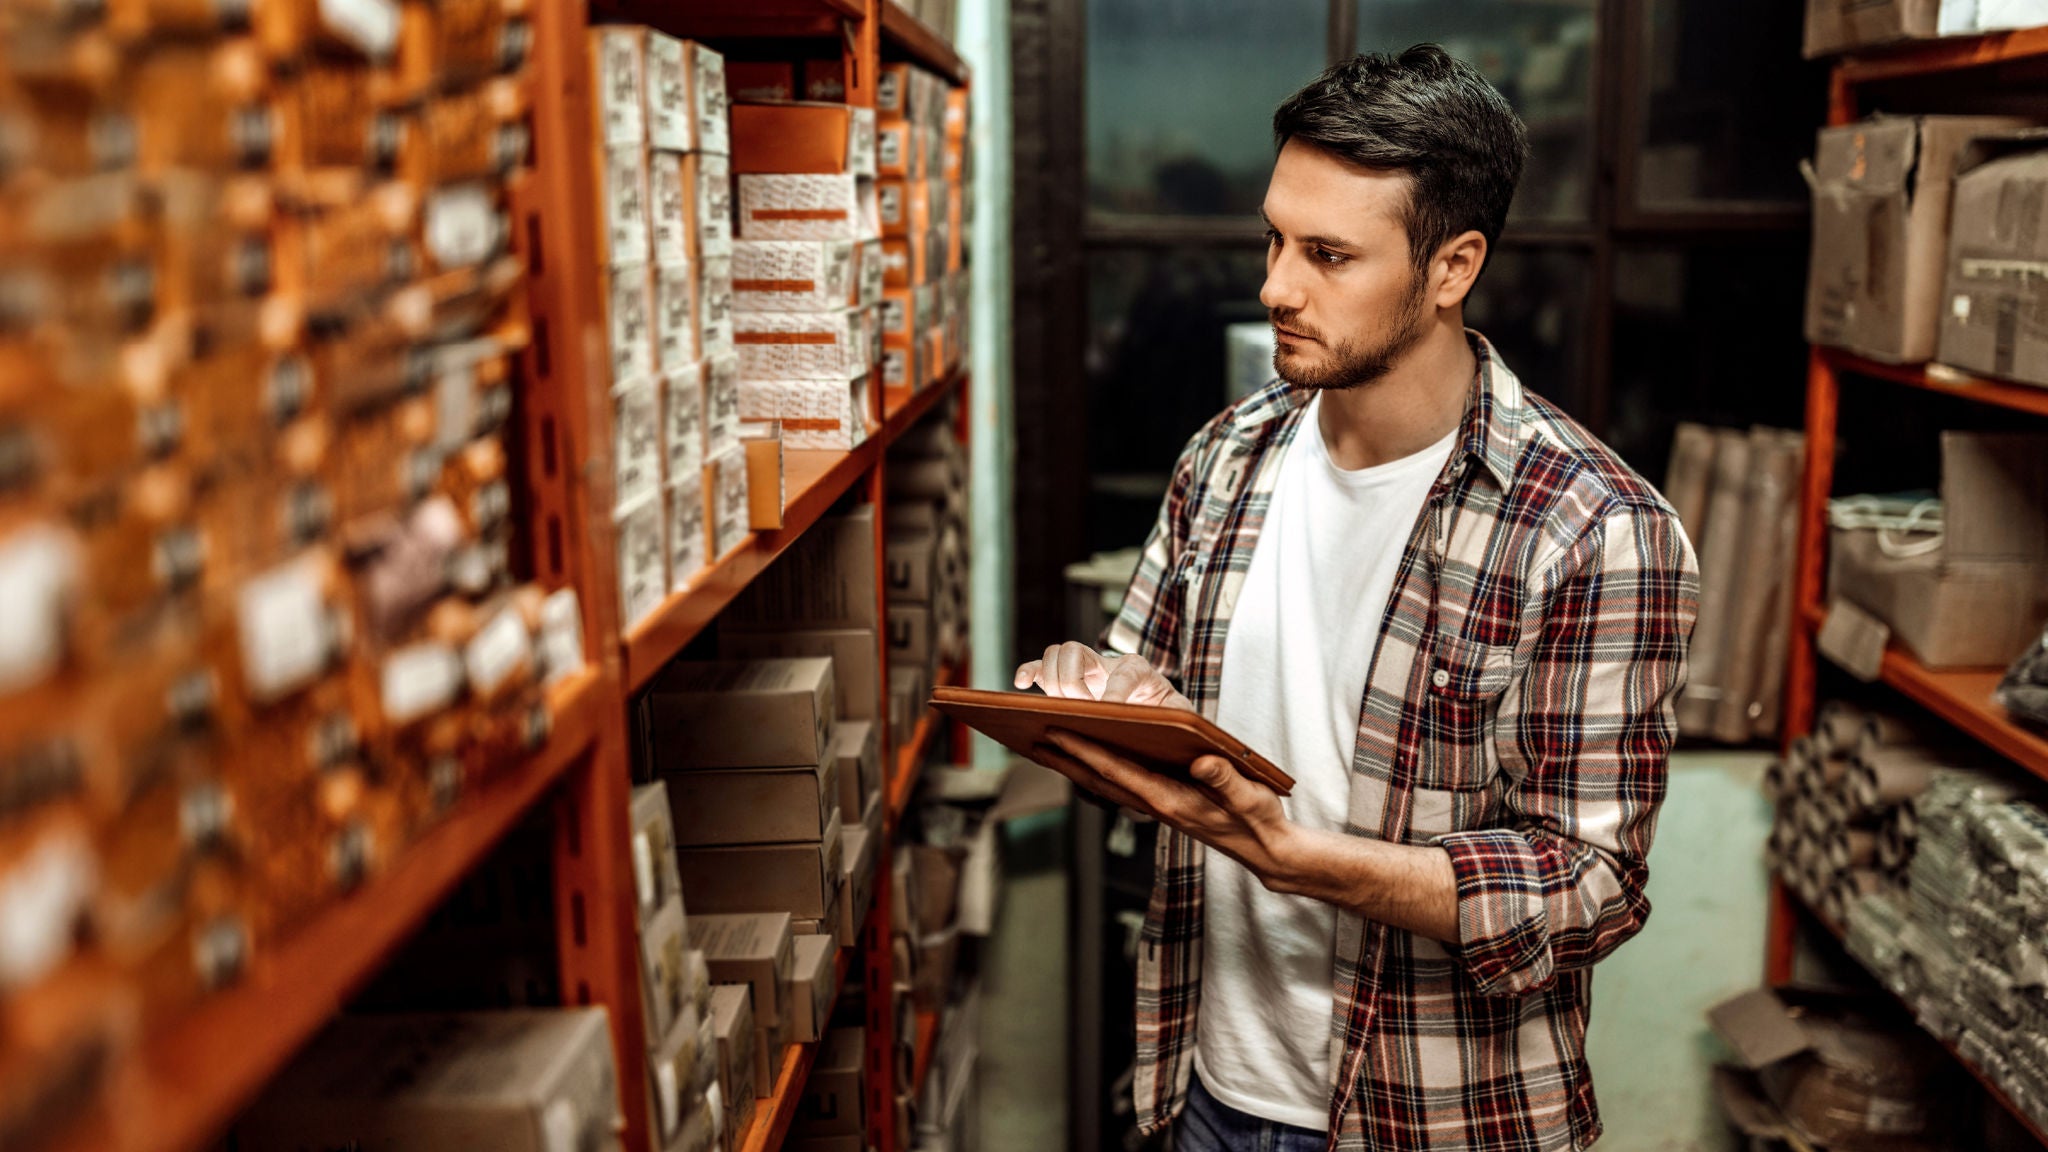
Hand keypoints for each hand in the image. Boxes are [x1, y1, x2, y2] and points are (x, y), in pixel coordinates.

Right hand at [1013, 642, 1193, 711]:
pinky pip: (1040, 667)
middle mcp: (1108, 662)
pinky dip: (1028, 671)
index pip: (1124, 671)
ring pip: (1056, 653)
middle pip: (1075, 651)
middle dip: (1071, 684)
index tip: (1106, 711)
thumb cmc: (1167, 715)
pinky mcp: (1068, 678)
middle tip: (1079, 710)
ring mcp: (1085, 669)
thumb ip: (1181, 716)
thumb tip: (1176, 724)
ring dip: (1052, 682)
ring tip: (1064, 708)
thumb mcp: (1182, 716)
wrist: (1154, 708)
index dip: (1113, 692)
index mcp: (1139, 669)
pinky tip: (1020, 685)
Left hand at [1035, 730, 1297, 884]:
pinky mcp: (1163, 802)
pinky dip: (1097, 769)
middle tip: (1029, 737)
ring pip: (1106, 783)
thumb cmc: (1258, 820)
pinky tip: (1088, 757)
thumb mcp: (1250, 797)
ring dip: (1074, 765)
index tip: (1056, 732)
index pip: (1117, 771)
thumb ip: (1226, 781)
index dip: (1085, 751)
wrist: (1265, 849)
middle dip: (1064, 759)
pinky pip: (1121, 784)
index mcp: (1170, 800)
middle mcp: (1156, 804)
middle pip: (1099, 780)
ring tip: (1045, 745)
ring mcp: (1157, 805)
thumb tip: (1203, 763)